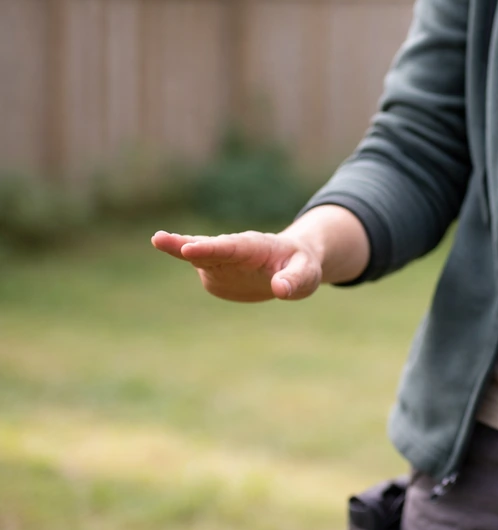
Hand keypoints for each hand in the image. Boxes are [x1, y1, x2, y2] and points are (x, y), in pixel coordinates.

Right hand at [151, 230, 322, 301]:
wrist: (293, 264)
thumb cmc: (302, 265)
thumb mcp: (307, 274)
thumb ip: (294, 280)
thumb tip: (280, 290)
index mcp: (255, 247)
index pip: (231, 248)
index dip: (210, 248)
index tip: (190, 248)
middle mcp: (234, 251)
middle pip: (207, 246)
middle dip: (184, 244)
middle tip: (159, 239)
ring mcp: (223, 261)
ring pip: (198, 255)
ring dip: (178, 248)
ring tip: (157, 239)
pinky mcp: (216, 271)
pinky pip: (201, 266)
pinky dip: (186, 258)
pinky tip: (168, 247)